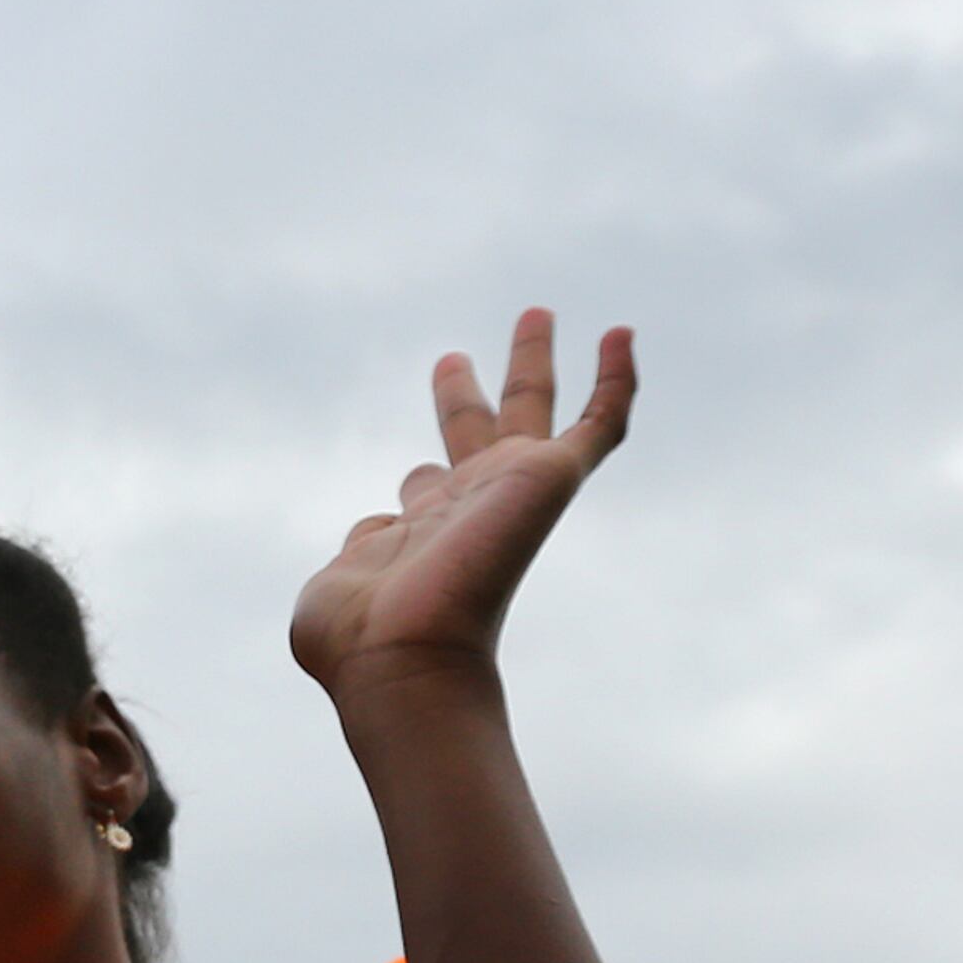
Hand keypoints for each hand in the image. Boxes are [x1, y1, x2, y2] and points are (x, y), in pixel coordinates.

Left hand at [291, 310, 634, 706]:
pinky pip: (601, 425)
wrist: (398, 651)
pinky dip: (617, 382)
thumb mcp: (342, 581)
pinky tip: (620, 334)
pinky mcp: (549, 479)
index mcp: (419, 531)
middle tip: (452, 355)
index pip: (428, 491)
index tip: (415, 474)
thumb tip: (375, 525)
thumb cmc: (355, 635)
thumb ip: (358, 549)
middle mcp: (467, 507)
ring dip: (533, 361)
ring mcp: (509, 490)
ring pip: (534, 410)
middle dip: (464, 392)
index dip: (420, 479)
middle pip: (472, 434)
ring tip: (536, 311)